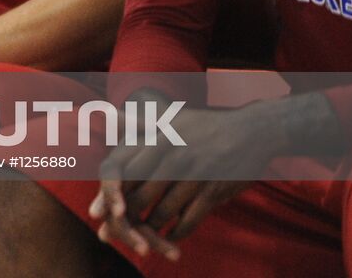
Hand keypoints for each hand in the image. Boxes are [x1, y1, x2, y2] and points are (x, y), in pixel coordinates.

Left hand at [90, 100, 283, 260]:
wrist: (252, 130)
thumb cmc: (203, 125)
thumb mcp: (168, 117)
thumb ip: (134, 122)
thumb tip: (102, 113)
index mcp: (156, 139)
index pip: (121, 171)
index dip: (107, 195)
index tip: (99, 213)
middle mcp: (172, 157)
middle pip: (140, 197)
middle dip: (126, 220)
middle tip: (118, 233)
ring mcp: (194, 175)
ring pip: (163, 213)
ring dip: (152, 230)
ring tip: (144, 237)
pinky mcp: (214, 191)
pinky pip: (190, 220)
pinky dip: (177, 233)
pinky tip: (171, 238)